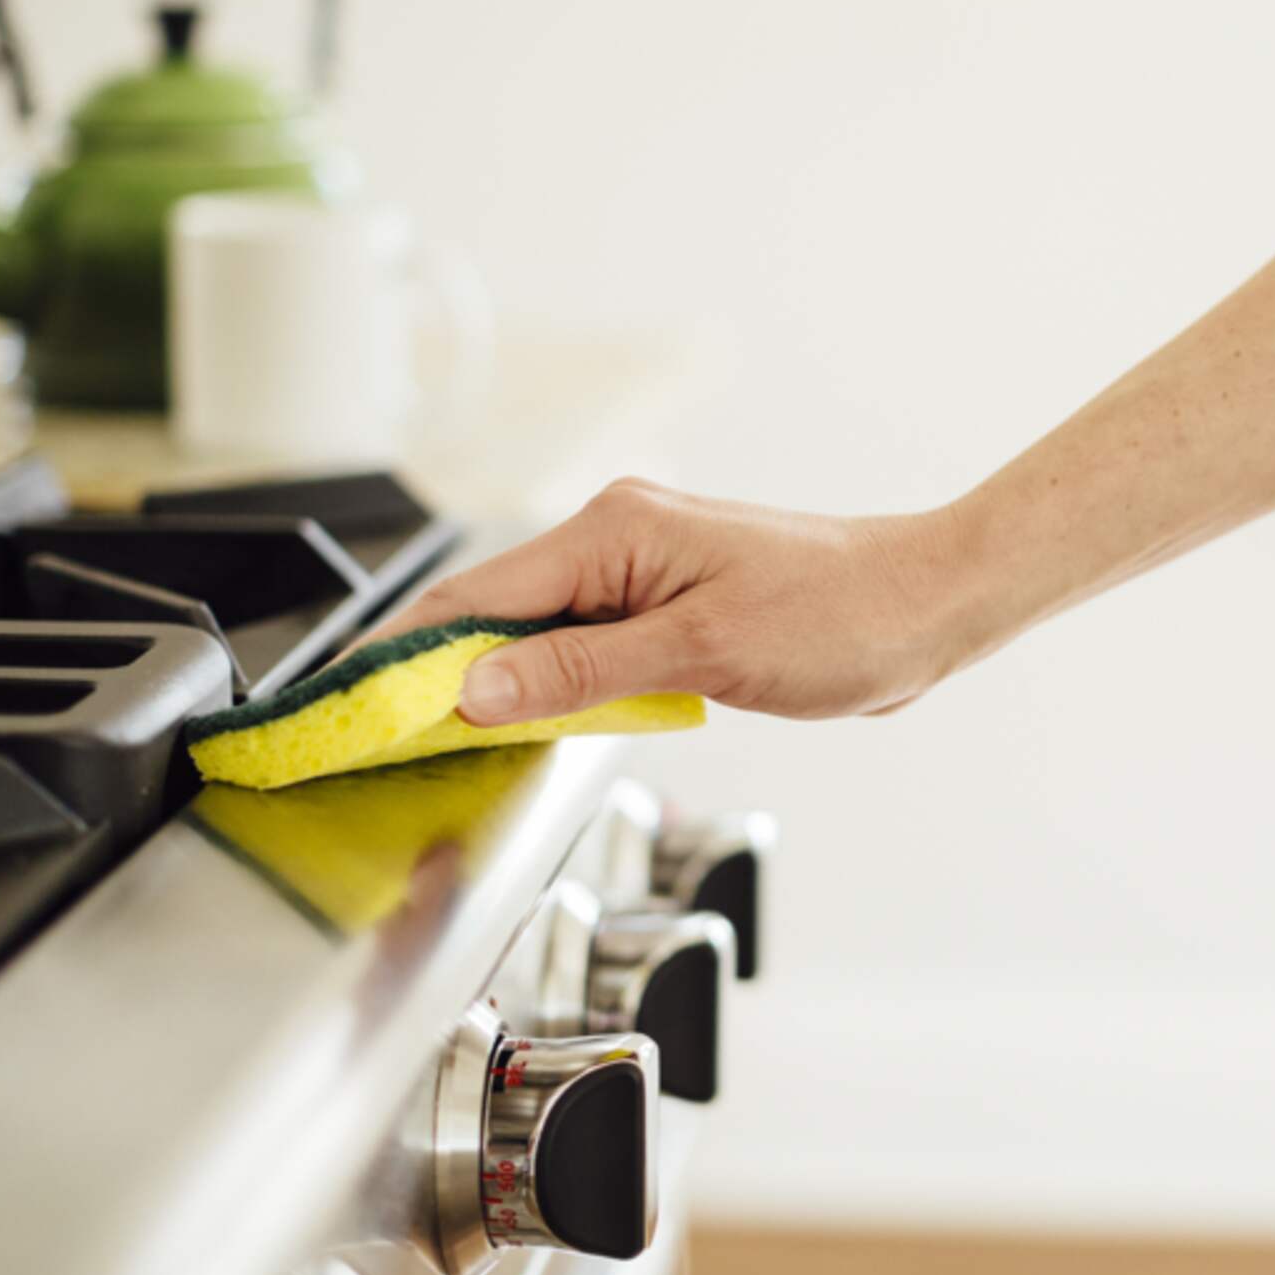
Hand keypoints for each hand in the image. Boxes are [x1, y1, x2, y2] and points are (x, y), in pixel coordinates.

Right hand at [360, 479, 984, 723]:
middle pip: (491, 615)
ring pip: (533, 636)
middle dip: (431, 676)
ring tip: (421, 744)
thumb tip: (478, 686)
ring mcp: (642, 576)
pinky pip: (580, 650)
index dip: (403, 655)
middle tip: (368, 742)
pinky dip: (544, 689)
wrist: (927, 607)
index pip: (474, 596)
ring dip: (486, 687)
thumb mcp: (702, 650)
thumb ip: (582, 671)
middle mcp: (617, 540)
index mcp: (614, 530)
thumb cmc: (843, 614)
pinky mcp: (668, 611)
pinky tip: (517, 726)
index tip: (348, 705)